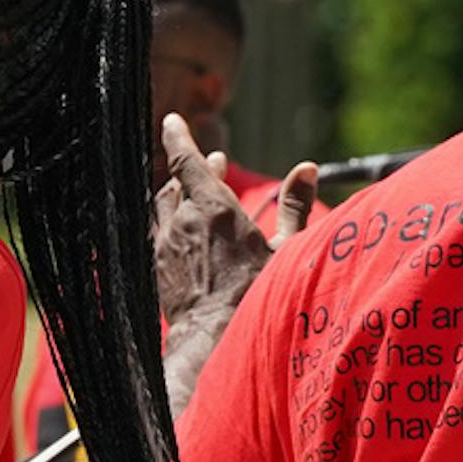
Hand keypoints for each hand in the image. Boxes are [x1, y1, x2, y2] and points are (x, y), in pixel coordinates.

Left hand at [151, 113, 317, 330]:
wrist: (216, 341)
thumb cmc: (259, 296)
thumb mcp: (286, 250)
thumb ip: (293, 205)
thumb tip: (306, 168)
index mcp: (213, 208)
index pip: (186, 160)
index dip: (178, 137)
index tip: (171, 121)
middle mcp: (182, 222)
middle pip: (178, 184)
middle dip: (195, 170)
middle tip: (215, 165)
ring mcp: (164, 246)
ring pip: (163, 209)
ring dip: (177, 196)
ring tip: (195, 195)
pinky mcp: (155, 269)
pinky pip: (156, 235)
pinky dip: (168, 224)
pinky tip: (181, 232)